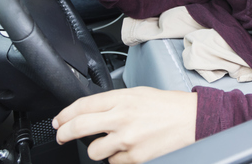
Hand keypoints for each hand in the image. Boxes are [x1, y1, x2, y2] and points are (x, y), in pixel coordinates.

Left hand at [53, 87, 197, 163]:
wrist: (192, 120)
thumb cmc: (167, 106)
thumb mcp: (138, 94)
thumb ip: (113, 102)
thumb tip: (90, 112)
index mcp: (122, 99)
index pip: (83, 105)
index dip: (65, 114)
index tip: (59, 120)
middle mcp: (122, 118)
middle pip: (80, 127)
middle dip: (64, 133)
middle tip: (61, 135)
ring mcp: (127, 140)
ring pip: (94, 150)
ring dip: (98, 148)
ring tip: (112, 142)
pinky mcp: (135, 158)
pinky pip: (114, 162)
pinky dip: (118, 157)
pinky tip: (130, 148)